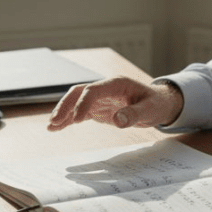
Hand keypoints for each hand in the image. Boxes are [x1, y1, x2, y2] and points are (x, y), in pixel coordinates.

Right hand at [46, 77, 183, 130]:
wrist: (160, 104)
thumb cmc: (156, 104)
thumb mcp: (150, 110)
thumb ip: (134, 114)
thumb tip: (118, 121)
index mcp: (116, 83)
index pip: (93, 90)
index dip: (83, 104)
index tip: (77, 120)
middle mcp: (105, 88)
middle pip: (79, 92)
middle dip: (65, 106)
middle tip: (55, 121)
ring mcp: (101, 98)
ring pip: (76, 101)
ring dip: (63, 112)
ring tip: (51, 126)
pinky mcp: (99, 108)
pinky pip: (80, 112)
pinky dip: (69, 119)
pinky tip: (57, 128)